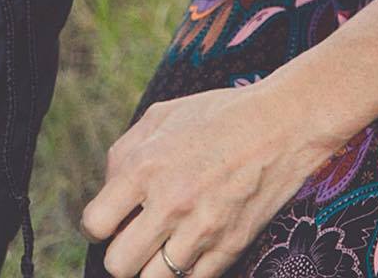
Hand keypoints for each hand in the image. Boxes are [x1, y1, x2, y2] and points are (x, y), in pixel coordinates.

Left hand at [81, 83, 328, 277]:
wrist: (281, 125)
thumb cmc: (218, 115)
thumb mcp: (161, 115)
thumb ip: (125, 153)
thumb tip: (108, 191)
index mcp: (145, 167)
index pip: (95, 225)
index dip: (98, 226)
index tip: (110, 221)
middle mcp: (169, 203)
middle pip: (119, 265)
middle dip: (122, 253)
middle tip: (136, 237)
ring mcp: (201, 231)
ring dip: (152, 267)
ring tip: (163, 245)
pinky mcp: (229, 249)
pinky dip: (187, 270)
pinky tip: (192, 246)